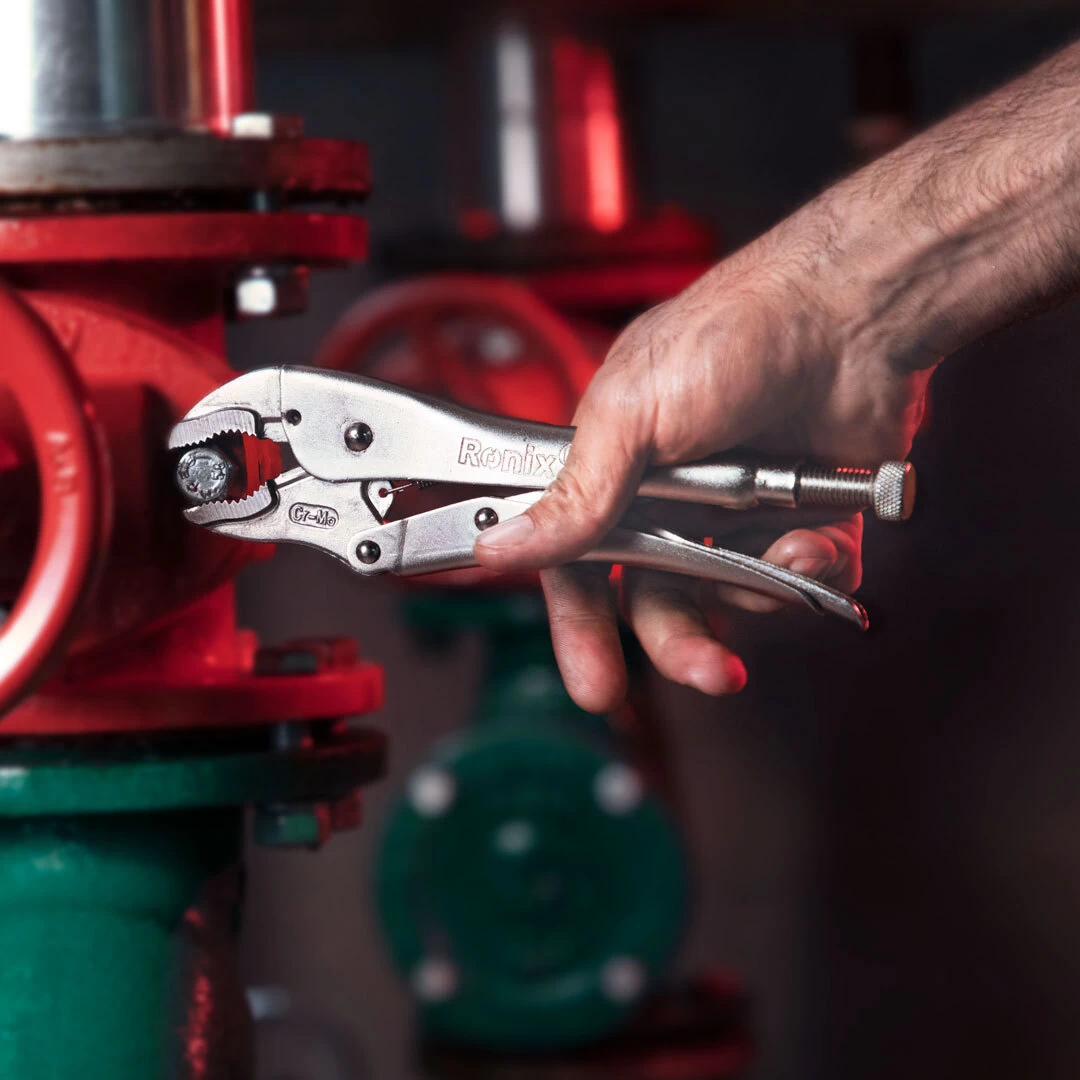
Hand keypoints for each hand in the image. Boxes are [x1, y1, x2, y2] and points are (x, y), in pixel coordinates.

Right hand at [473, 215, 935, 711]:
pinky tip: (814, 537)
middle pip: (659, 596)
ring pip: (733, 595)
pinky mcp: (805, 513)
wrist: (851, 311)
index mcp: (614, 466)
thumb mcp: (632, 417)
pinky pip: (803, 578)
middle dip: (680, 641)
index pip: (581, 563)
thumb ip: (574, 496)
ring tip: (782, 565)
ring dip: (757, 594)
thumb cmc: (733, 335)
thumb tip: (503, 547)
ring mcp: (741, 507)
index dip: (582, 624)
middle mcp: (674, 492)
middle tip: (706, 670)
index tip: (595, 680)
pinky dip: (812, 570)